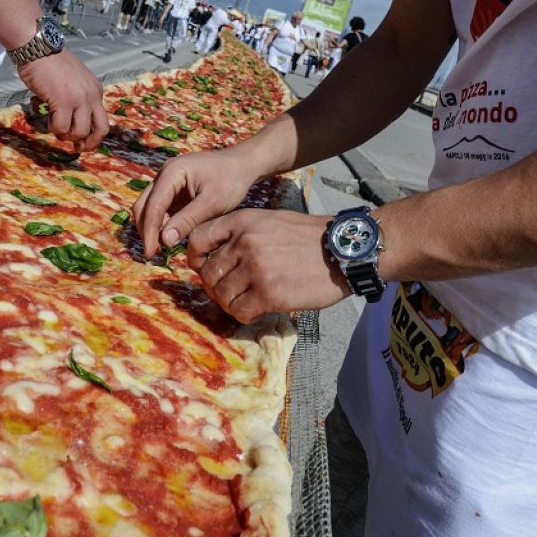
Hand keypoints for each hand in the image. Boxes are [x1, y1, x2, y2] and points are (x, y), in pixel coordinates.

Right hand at [17, 51, 107, 150]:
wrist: (39, 48)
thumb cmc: (51, 63)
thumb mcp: (74, 80)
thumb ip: (77, 98)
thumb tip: (71, 121)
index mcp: (96, 91)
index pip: (102, 119)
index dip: (93, 135)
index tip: (81, 142)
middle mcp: (92, 96)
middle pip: (101, 130)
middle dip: (89, 143)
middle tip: (76, 148)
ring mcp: (79, 99)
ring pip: (78, 132)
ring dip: (64, 133)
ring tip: (53, 122)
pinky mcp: (63, 102)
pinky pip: (60, 127)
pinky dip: (51, 126)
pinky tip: (43, 112)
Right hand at [132, 149, 260, 257]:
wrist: (242, 165)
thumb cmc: (231, 180)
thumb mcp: (212, 203)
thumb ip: (188, 220)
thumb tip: (164, 241)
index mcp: (172, 172)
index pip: (153, 205)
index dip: (149, 231)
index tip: (151, 253)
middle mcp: (164, 174)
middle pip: (144, 205)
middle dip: (147, 230)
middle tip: (154, 254)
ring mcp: (167, 182)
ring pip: (149, 208)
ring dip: (153, 228)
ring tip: (162, 250)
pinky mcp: (173, 190)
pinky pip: (161, 209)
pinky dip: (162, 224)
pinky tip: (170, 239)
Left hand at [186, 209, 348, 323]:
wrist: (343, 250)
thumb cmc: (307, 237)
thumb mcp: (269, 221)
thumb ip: (241, 234)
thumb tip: (214, 257)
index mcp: (242, 221)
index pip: (198, 239)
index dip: (194, 257)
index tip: (201, 267)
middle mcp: (245, 243)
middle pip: (208, 272)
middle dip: (214, 286)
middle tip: (229, 291)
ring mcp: (256, 268)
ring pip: (221, 295)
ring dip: (229, 303)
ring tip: (245, 301)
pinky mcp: (269, 293)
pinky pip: (239, 311)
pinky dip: (244, 314)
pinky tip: (256, 309)